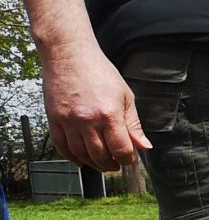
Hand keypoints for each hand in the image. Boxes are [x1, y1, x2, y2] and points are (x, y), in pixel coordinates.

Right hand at [42, 43, 148, 173]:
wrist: (69, 55)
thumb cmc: (99, 71)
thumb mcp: (126, 96)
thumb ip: (134, 124)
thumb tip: (144, 146)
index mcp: (109, 115)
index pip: (121, 149)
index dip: (127, 159)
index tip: (129, 159)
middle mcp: (87, 120)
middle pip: (100, 156)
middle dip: (111, 164)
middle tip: (116, 164)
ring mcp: (68, 121)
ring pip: (80, 154)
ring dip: (93, 163)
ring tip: (101, 163)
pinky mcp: (54, 119)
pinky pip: (61, 146)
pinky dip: (71, 157)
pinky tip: (80, 159)